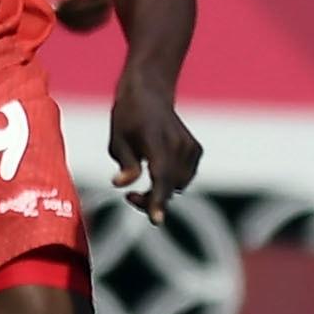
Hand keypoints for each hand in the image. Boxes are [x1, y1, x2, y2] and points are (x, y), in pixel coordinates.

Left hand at [109, 81, 203, 225]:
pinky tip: (159, 165)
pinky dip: (172, 179)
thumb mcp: (117, 141)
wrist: (150, 94)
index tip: (156, 220)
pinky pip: (185, 177)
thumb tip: (122, 185)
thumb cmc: (128, 118)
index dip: (157, 199)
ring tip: (143, 178)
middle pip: (169, 186)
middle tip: (130, 197)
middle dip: (152, 199)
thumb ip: (125, 164)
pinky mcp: (196, 150)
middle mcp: (177, 143)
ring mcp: (190, 146)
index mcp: (155, 140)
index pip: (160, 175)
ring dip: (162, 190)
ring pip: (178, 185)